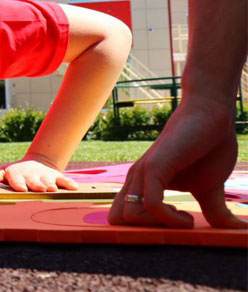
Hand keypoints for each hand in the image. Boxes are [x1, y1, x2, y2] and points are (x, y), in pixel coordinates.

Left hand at [0, 154, 78, 191]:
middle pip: (34, 180)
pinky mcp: (56, 176)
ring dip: (50, 185)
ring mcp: (44, 175)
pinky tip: (74, 188)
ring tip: (53, 190)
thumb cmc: (16, 173)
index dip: (18, 183)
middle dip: (36, 185)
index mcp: (17, 174)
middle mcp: (31, 174)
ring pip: (48, 181)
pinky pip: (63, 179)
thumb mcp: (3, 173)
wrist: (36, 163)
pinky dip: (68, 183)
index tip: (21, 189)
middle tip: (39, 189)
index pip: (16, 177)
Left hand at [108, 97, 246, 228]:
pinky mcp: (154, 167)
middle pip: (117, 220)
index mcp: (142, 183)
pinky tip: (187, 217)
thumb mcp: (209, 188)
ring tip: (185, 221)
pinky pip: (150, 204)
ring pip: (127, 216)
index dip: (142, 231)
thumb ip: (212, 210)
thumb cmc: (209, 148)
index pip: (122, 216)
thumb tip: (233, 230)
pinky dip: (168, 219)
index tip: (171, 231)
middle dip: (143, 234)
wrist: (212, 115)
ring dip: (157, 229)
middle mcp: (136, 179)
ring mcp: (142, 172)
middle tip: (174, 229)